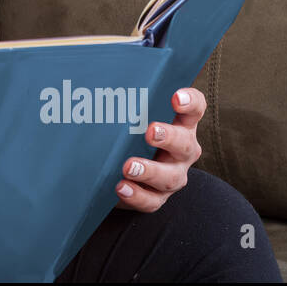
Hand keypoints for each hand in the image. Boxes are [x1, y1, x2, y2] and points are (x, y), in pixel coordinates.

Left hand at [113, 87, 204, 211]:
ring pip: (169, 176)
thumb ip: (122, 102)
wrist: (119, 171)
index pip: (195, 109)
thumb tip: (92, 85)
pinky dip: (136, 195)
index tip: (175, 97)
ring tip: (128, 166)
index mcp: (180, 124)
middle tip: (150, 131)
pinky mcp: (157, 197)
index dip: (190, 101)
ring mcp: (172, 175)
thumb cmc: (127, 134)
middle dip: (168, 136)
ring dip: (149, 171)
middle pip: (184, 143)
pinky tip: (121, 187)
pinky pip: (151, 200)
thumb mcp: (129, 117)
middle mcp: (182, 150)